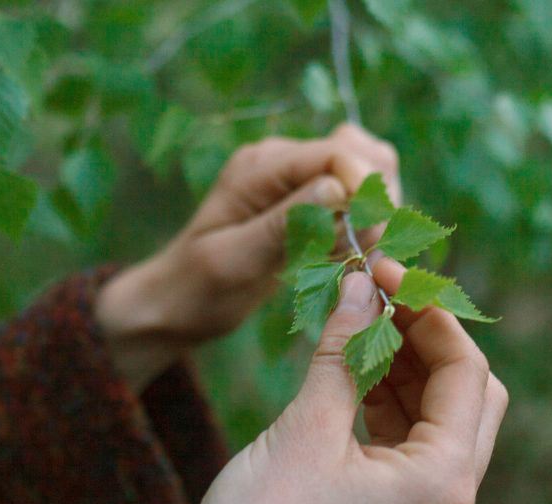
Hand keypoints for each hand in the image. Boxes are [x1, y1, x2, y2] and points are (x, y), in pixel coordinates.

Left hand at [95, 123, 400, 390]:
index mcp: (258, 167)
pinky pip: (356, 198)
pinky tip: (344, 257)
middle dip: (374, 198)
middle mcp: (280, 162)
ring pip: (367, 171)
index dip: (364, 188)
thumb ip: (284, 223)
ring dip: (373, 212)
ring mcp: (295, 180)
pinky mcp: (307, 202)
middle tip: (362, 249)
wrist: (176, 303)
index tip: (369, 236)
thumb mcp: (234, 260)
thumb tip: (337, 188)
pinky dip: (364, 225)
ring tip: (352, 255)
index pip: (334, 152)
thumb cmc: (197, 288)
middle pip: (360, 151)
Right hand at [153, 258, 507, 503]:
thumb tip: (361, 286)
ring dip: (407, 366)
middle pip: (467, 397)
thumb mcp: (304, 427)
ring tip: (363, 318)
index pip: (467, 375)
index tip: (385, 272)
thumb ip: (343, 351)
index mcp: (442, 485)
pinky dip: (389, 400)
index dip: (429, 312)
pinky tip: (355, 363)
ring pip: (438, 419)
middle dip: (426, 338)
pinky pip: (410, 445)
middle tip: (379, 293)